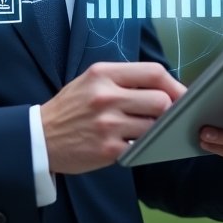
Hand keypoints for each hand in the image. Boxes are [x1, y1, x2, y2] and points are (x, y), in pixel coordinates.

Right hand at [40, 62, 184, 174]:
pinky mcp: (108, 150)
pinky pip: (141, 147)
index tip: (181, 94)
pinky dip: (141, 146)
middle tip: (162, 115)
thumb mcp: (91, 80)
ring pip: (154, 126)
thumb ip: (124, 80)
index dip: (174, 84)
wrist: (41, 137)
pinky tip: (130, 142)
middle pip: (161, 100)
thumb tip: (165, 88)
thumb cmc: (71, 107)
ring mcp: (108, 124)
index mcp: (103, 74)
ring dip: (154, 129)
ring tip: (142, 129)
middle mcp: (106, 96)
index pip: (153, 72)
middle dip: (167, 110)